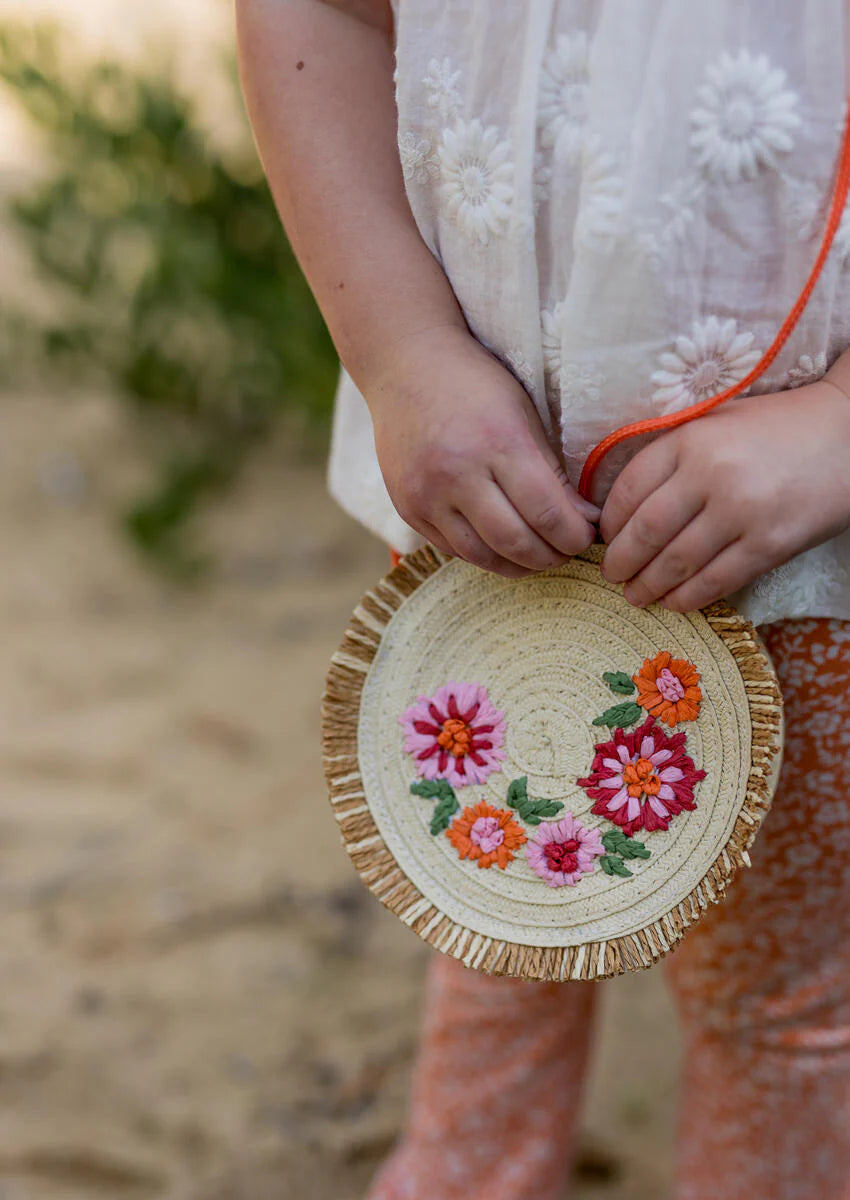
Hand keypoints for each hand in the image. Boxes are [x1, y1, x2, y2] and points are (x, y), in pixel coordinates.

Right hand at [367, 325, 599, 576]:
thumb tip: (585, 520)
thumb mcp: (523, 414)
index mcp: (498, 442)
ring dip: (518, 565)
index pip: (547, 513)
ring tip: (538, 556)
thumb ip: (553, 472)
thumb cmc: (474, 384)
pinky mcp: (407, 507)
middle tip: (567, 551)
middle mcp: (457, 473)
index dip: (575, 536)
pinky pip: (453, 549)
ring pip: (482, 556)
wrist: (404, 366)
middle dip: (552, 557)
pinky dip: (484, 554)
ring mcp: (427, 494)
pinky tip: (501, 545)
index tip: (588, 536)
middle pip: (516, 542)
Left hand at [599, 380, 849, 610]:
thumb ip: (671, 457)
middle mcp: (711, 474)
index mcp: (690, 439)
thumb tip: (621, 508)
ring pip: (676, 564)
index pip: (628, 490)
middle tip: (611, 577)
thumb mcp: (713, 425)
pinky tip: (673, 602)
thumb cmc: (773, 429)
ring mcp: (742, 511)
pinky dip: (687, 598)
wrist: (847, 431)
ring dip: (648, 587)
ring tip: (636, 596)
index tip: (604, 539)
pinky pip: (716, 581)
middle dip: (620, 563)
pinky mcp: (770, 544)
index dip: (609, 523)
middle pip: (645, 532)